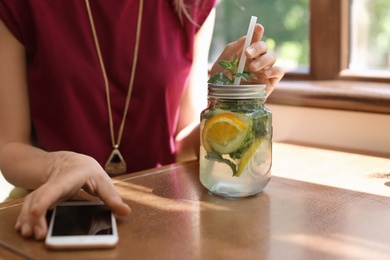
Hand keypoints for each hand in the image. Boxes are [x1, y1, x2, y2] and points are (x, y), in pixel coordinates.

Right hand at [14, 152, 130, 239]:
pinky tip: (24, 227)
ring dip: (28, 218)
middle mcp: (55, 181)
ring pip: (32, 201)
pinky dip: (26, 217)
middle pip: (40, 197)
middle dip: (35, 216)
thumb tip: (125, 212)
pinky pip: (30, 205)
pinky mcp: (42, 195)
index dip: (45, 199)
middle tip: (37, 234)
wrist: (71, 160)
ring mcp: (46, 187)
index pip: (57, 187)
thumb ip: (113, 197)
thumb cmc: (88, 170)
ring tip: (30, 233)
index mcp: (71, 176)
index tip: (36, 212)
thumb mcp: (103, 180)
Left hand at [210, 24, 283, 97]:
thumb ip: (232, 49)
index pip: (254, 39)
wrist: (223, 102)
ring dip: (263, 60)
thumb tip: (245, 38)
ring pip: (272, 57)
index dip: (257, 32)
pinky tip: (265, 73)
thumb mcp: (221, 64)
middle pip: (264, 47)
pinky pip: (279, 71)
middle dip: (257, 47)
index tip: (257, 27)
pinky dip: (274, 69)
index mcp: (245, 54)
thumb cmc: (220, 83)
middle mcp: (256, 60)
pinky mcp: (270, 82)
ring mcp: (264, 71)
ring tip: (252, 68)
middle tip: (247, 54)